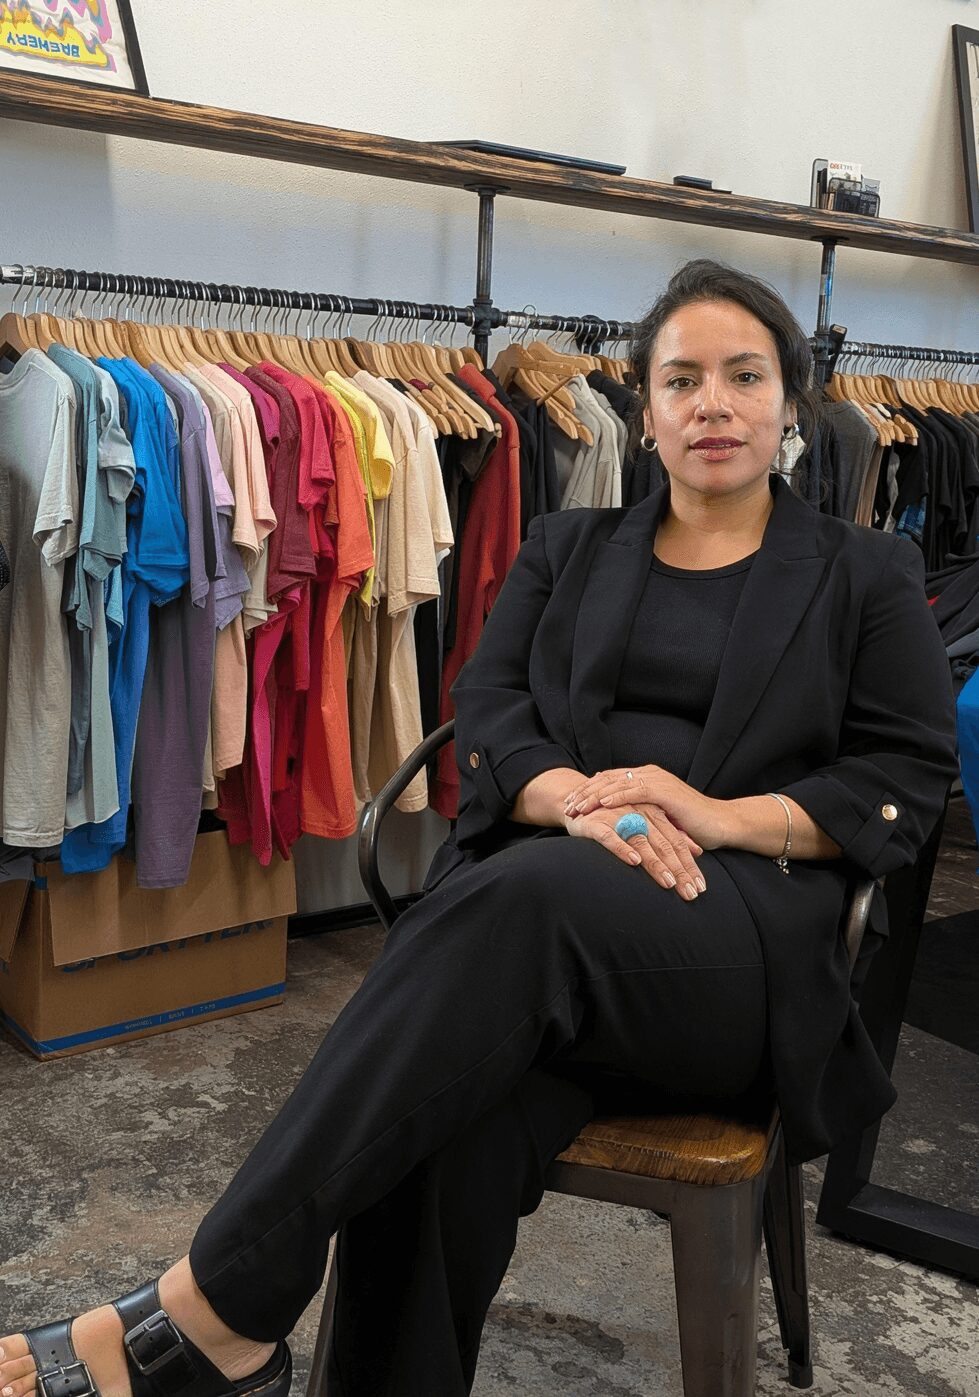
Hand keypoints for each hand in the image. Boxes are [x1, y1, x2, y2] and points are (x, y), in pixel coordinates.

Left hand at [563, 765, 731, 851]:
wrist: (720, 823)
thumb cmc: (690, 826)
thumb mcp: (657, 819)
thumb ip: (638, 816)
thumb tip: (615, 826)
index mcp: (645, 779)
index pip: (609, 781)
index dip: (588, 791)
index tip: (569, 804)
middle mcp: (649, 775)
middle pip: (608, 779)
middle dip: (585, 793)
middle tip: (566, 806)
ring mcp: (657, 781)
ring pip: (617, 783)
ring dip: (595, 795)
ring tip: (577, 806)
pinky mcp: (665, 791)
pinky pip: (636, 791)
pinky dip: (618, 796)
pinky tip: (602, 803)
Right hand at [563, 801, 707, 899]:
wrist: (580, 798)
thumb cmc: (618, 815)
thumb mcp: (649, 821)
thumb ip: (672, 834)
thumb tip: (698, 850)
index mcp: (655, 814)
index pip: (677, 843)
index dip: (689, 866)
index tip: (700, 888)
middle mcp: (640, 814)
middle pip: (664, 845)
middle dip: (679, 871)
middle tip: (691, 893)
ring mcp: (619, 817)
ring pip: (642, 843)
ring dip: (656, 864)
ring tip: (669, 883)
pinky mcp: (598, 822)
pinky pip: (611, 836)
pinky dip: (623, 848)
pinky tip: (634, 861)